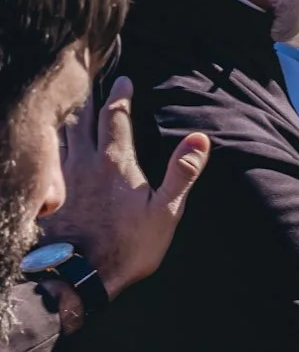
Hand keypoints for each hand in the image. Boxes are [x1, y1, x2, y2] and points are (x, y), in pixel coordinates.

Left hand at [41, 77, 209, 298]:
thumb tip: (200, 138)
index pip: (116, 117)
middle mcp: (84, 161)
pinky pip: (44, 156)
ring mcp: (60, 176)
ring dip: (65, 113)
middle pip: (82, 117)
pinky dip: (47, 140)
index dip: (120, 96)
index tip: (123, 80)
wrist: (79, 276)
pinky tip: (47, 141)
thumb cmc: (128, 246)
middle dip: (87, 95)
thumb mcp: (166, 211)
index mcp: (115, 162)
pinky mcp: (46, 193)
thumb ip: (182, 172)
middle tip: (87, 75)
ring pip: (59, 133)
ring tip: (68, 100)